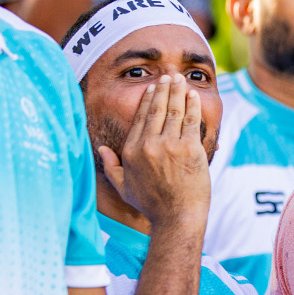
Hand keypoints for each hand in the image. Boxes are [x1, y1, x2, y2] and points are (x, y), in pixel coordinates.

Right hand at [99, 74, 210, 229]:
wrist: (177, 217)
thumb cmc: (152, 205)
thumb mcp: (124, 187)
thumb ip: (111, 166)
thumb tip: (100, 148)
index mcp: (132, 151)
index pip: (141, 118)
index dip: (148, 100)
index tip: (153, 88)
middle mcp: (148, 145)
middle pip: (157, 109)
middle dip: (163, 89)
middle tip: (169, 76)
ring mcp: (170, 145)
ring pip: (174, 110)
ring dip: (177, 91)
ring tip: (181, 79)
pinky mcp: (190, 149)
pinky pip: (191, 120)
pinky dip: (192, 105)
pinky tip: (193, 95)